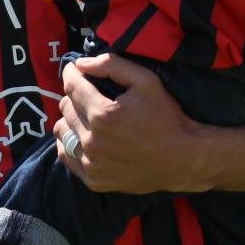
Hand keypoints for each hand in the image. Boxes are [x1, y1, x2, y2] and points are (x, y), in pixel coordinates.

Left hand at [52, 53, 207, 194]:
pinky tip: (84, 135)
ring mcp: (92, 163)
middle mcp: (92, 141)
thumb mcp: (146, 81)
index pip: (71, 86)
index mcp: (102, 114)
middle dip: (74, 94)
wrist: (183, 159)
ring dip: (70, 118)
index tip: (74, 68)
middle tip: (89, 92)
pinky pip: (66, 156)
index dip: (71, 73)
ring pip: (62, 131)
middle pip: (65, 107)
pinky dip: (70, 143)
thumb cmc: (166, 116)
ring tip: (86, 114)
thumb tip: (81, 63)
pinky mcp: (94, 180)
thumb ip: (111, 65)